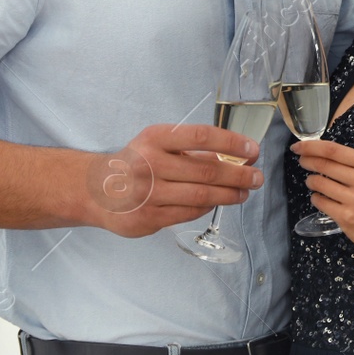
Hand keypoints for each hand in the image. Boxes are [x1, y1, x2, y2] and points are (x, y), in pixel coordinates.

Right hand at [88, 124, 263, 238]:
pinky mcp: (148, 218)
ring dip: (230, 195)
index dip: (232, 143)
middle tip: (257, 177)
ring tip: (245, 192)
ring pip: (202, 196)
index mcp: (155, 139)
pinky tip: (218, 203)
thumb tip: (235, 154)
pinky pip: (189, 213)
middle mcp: (151, 164)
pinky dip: (208, 208)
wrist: (96, 190)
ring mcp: (149, 193)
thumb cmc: (135, 162)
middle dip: (239, 174)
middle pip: (207, 170)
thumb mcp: (156, 144)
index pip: (201, 136)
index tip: (252, 149)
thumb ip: (189, 148)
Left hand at [291, 140, 353, 256]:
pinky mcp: (346, 217)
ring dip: (311, 181)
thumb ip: (350, 163)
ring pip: (318, 183)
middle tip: (302, 161)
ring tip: (315, 183)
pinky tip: (322, 199)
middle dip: (307, 161)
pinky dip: (316, 198)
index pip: (333, 150)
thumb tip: (317, 152)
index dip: (311, 146)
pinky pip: (319, 202)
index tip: (297, 146)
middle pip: (324, 164)